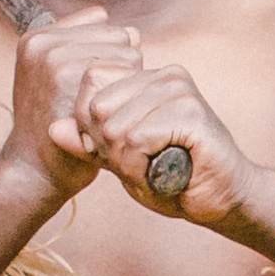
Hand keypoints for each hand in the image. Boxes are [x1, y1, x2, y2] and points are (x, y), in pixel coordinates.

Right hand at [5, 12, 141, 187]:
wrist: (34, 170)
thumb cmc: (52, 124)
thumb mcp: (50, 76)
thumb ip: (79, 43)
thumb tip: (120, 23)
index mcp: (37, 38)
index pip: (104, 23)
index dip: (110, 56)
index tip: (91, 86)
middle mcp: (46, 45)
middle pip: (121, 36)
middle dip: (122, 67)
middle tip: (101, 100)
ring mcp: (60, 62)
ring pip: (131, 54)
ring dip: (129, 82)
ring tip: (106, 108)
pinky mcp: (79, 85)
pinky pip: (133, 74)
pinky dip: (133, 96)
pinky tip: (115, 116)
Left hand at [59, 55, 253, 223]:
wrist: (222, 200)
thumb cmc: (173, 179)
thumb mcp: (120, 161)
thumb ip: (88, 144)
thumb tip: (52, 129)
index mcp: (145, 78)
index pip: (90, 85)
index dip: (93, 128)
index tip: (119, 152)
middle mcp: (163, 75)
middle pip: (98, 108)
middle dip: (109, 148)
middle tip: (141, 163)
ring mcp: (179, 90)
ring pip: (116, 127)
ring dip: (129, 162)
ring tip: (156, 168)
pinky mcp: (190, 112)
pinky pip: (138, 140)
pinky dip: (143, 167)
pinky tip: (165, 172)